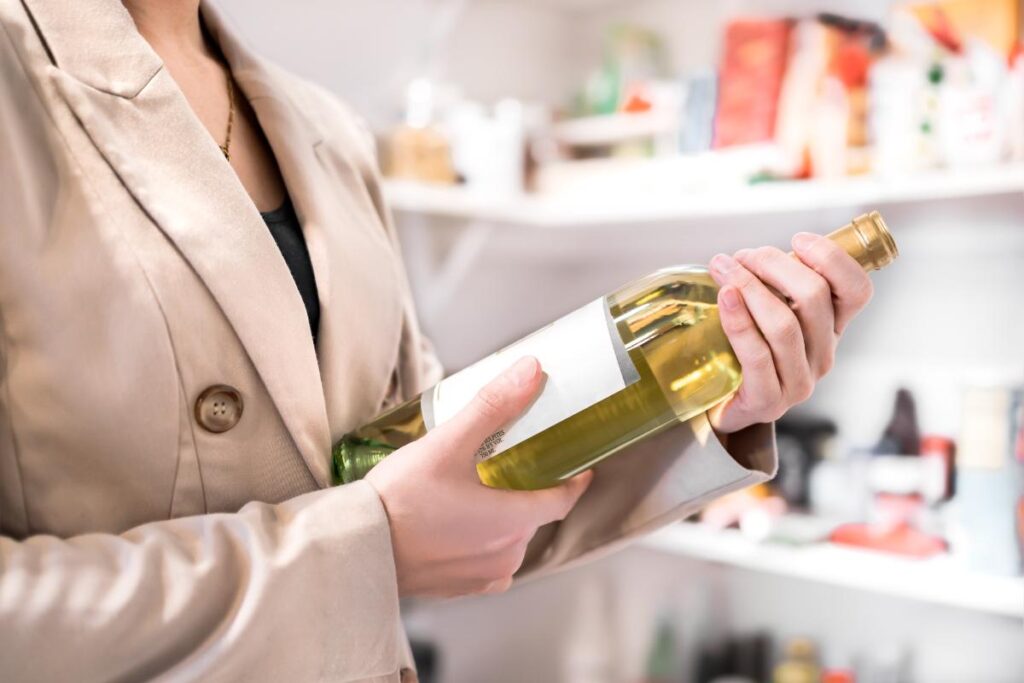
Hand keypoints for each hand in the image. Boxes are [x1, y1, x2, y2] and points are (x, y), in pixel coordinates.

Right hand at [365, 356, 592, 597]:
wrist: (357, 550)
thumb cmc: (400, 501)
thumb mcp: (448, 444)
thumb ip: (494, 406)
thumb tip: (531, 371)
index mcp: (513, 521)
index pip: (562, 500)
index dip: (573, 481)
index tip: (580, 467)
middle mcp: (506, 555)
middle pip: (531, 516)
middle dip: (524, 491)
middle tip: (506, 466)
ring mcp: (483, 576)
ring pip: (508, 539)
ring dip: (500, 517)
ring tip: (474, 491)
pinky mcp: (460, 588)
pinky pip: (485, 561)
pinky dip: (480, 541)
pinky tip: (457, 523)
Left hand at [707, 232, 873, 433]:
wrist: (720, 407)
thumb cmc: (743, 352)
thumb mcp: (768, 313)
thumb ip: (772, 286)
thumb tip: (748, 251)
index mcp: (832, 329)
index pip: (856, 290)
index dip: (832, 259)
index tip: (797, 239)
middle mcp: (823, 355)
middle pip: (814, 298)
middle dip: (774, 264)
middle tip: (742, 256)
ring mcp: (799, 382)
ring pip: (784, 324)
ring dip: (749, 286)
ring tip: (722, 268)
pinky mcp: (769, 401)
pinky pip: (758, 355)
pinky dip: (739, 321)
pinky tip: (724, 298)